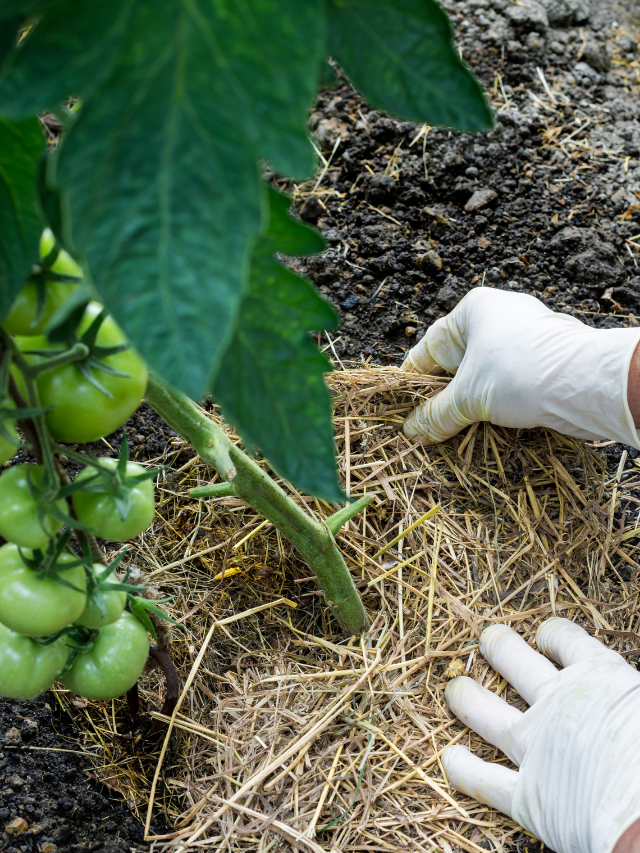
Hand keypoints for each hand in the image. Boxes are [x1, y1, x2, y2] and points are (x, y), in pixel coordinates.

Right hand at [402, 287, 639, 446]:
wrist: (587, 383)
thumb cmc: (520, 373)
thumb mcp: (468, 398)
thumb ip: (436, 414)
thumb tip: (411, 430)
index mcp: (474, 309)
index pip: (428, 349)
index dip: (413, 382)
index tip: (401, 407)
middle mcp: (499, 315)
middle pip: (457, 361)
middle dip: (444, 395)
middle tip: (428, 425)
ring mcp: (525, 334)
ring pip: (484, 372)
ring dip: (471, 401)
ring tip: (457, 429)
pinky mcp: (546, 356)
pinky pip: (510, 379)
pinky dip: (498, 400)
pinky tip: (490, 422)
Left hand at [442, 618, 639, 852]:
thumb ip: (630, 693)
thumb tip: (631, 697)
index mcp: (599, 675)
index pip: (567, 640)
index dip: (554, 634)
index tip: (547, 635)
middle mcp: (558, 702)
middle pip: (516, 662)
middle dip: (499, 647)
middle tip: (489, 639)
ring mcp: (535, 745)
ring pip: (489, 714)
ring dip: (468, 699)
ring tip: (455, 688)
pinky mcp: (526, 795)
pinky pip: (485, 780)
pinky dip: (464, 770)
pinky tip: (449, 759)